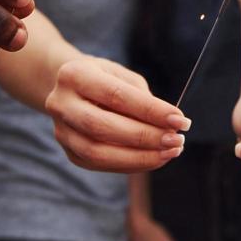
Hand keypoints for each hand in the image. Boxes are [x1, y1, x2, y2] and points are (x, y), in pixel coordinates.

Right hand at [45, 58, 187, 172]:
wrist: (70, 89)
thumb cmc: (104, 78)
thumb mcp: (122, 76)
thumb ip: (142, 98)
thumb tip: (168, 125)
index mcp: (74, 75)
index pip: (116, 96)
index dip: (150, 110)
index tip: (179, 120)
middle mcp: (61, 104)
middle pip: (103, 127)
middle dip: (144, 136)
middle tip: (176, 140)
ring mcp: (61, 131)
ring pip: (98, 153)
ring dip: (139, 157)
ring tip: (169, 153)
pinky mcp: (69, 152)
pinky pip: (101, 164)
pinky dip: (131, 164)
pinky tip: (154, 158)